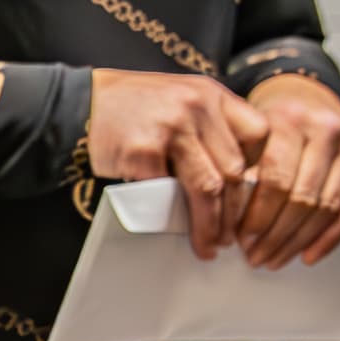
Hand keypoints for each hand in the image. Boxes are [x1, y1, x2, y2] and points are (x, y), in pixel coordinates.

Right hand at [87, 70, 271, 260]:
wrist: (79, 102)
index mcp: (213, 94)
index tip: (250, 199)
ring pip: (208, 187)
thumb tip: (238, 185)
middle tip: (233, 237)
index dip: (257, 171)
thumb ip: (211, 130)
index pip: (259, 135)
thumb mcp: (184, 102)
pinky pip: (165, 192)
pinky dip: (171, 215)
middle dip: (236, 211)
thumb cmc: (136, 109)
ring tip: (212, 246)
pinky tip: (174, 230)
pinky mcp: (142, 149)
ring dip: (211, 224)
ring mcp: (171, 126)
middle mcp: (198, 106)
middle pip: (235, 168)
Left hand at [238, 76, 339, 268]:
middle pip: (303, 198)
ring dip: (300, 241)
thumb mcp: (249, 133)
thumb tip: (226, 218)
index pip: (275, 180)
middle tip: (257, 257)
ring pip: (328, 207)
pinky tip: (312, 253)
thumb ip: (241, 167)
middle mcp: (327, 127)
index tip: (241, 242)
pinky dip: (332, 237)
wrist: (309, 95)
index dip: (257, 218)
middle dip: (276, 236)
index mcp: (291, 118)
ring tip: (277, 258)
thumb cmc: (275, 121)